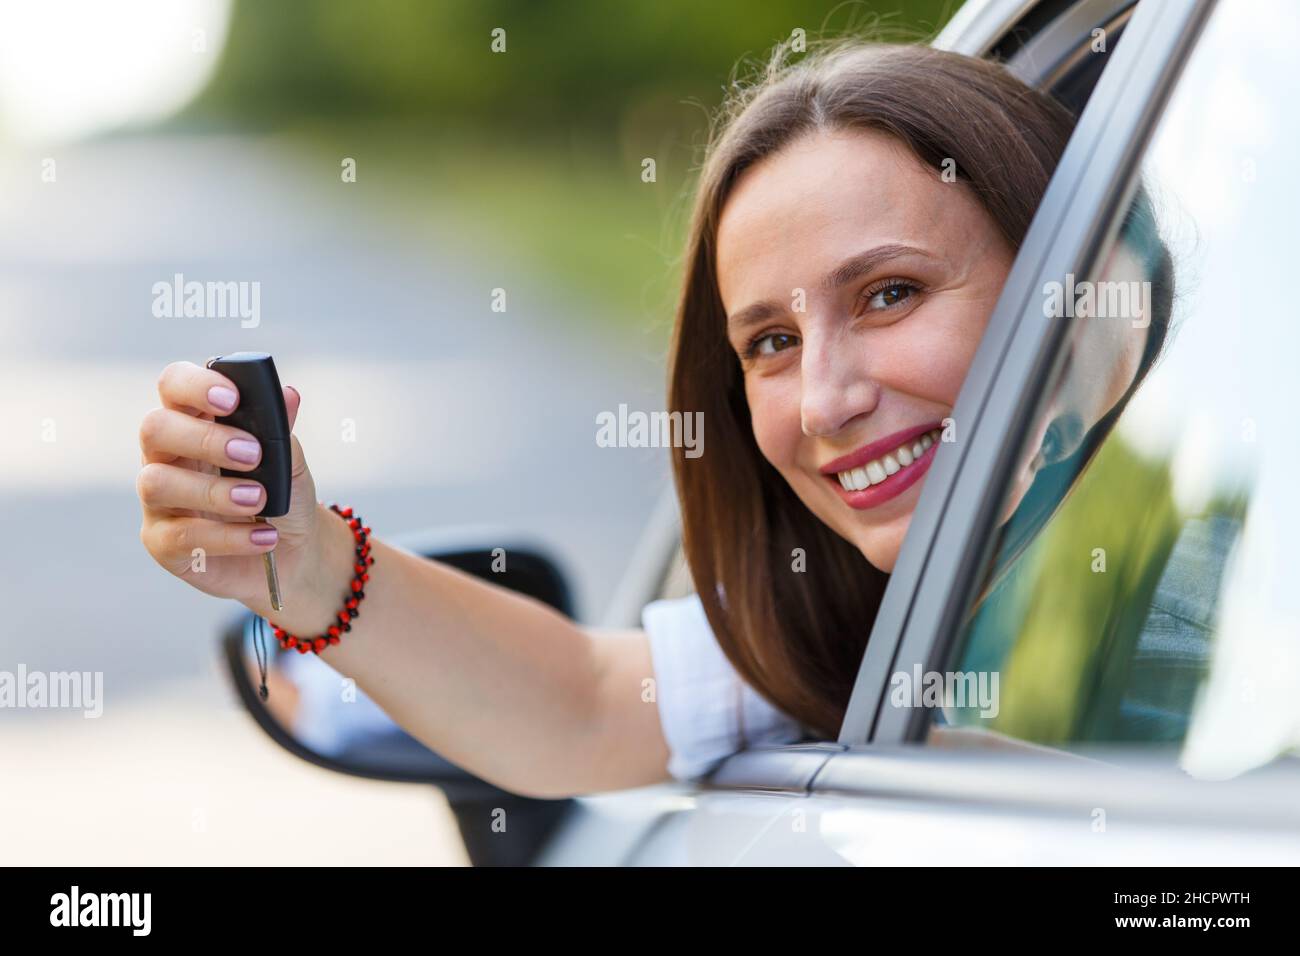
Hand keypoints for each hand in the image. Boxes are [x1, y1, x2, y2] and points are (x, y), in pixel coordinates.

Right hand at [137, 360, 324, 612]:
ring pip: (156, 483)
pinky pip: (179, 536)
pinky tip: (264, 536)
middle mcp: (167, 455)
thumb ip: (281, 430)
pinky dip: (229, 536)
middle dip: (204, 439)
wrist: (294, 551)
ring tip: (260, 500)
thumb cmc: (282, 495)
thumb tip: (288, 394)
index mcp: (195, 421)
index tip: (232, 399)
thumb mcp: (290, 462)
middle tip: (253, 456)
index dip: (195, 385)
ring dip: (214, 491)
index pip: (174, 385)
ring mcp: (158, 499)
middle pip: (155, 428)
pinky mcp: (161, 542)